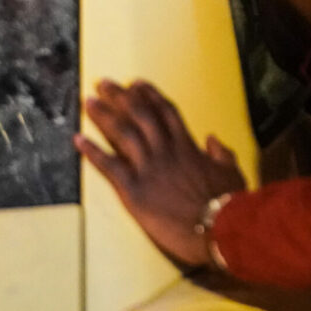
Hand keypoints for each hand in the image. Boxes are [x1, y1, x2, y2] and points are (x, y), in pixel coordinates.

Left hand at [75, 79, 246, 268]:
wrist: (217, 227)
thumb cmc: (227, 203)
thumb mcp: (231, 171)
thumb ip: (221, 153)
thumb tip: (213, 140)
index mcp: (187, 146)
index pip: (165, 112)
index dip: (149, 95)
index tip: (136, 83)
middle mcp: (165, 151)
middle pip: (140, 116)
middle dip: (121, 97)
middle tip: (104, 84)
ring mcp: (148, 169)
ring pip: (122, 134)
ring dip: (104, 116)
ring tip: (89, 101)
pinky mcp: (134, 191)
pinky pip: (109, 167)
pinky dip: (92, 152)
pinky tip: (78, 139)